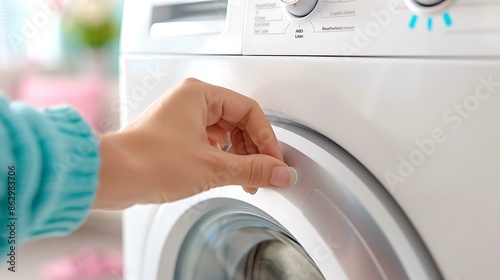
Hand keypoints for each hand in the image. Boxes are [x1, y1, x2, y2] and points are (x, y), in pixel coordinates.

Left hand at [94, 78, 296, 209]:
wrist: (111, 176)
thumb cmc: (147, 161)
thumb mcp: (212, 166)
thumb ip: (252, 169)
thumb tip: (279, 172)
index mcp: (200, 94)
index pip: (250, 111)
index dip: (267, 139)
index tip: (275, 162)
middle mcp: (190, 101)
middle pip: (239, 121)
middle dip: (254, 150)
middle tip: (265, 173)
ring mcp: (182, 119)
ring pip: (225, 133)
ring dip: (240, 157)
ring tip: (248, 179)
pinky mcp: (175, 136)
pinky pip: (210, 143)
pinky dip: (223, 159)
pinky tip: (228, 174)